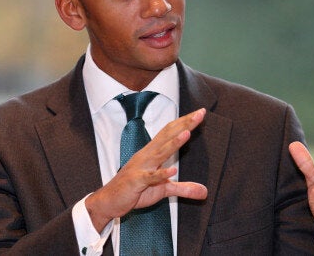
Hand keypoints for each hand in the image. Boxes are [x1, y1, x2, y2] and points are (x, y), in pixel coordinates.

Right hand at [85, 108, 208, 231]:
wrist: (109, 201)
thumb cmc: (134, 191)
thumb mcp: (163, 190)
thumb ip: (184, 189)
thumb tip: (205, 192)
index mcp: (152, 153)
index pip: (170, 133)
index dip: (185, 122)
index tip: (200, 113)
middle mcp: (147, 156)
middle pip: (168, 136)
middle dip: (184, 124)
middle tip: (200, 113)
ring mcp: (141, 168)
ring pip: (160, 153)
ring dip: (174, 143)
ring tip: (187, 133)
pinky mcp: (137, 182)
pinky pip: (150, 177)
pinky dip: (161, 174)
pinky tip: (172, 170)